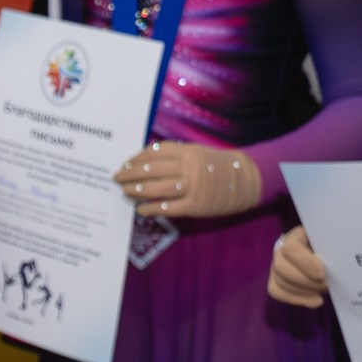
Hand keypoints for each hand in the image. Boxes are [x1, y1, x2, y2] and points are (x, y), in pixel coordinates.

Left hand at [114, 140, 259, 218]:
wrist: (245, 180)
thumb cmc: (215, 165)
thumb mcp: (195, 152)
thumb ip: (172, 155)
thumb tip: (142, 161)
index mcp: (186, 152)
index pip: (153, 153)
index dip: (136, 159)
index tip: (124, 164)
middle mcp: (188, 168)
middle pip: (151, 171)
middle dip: (130, 175)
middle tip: (116, 178)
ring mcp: (191, 187)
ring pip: (156, 189)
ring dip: (136, 191)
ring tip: (125, 192)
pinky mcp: (195, 205)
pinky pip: (167, 208)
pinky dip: (151, 208)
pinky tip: (141, 209)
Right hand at [268, 225, 327, 307]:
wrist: (329, 253)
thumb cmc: (334, 246)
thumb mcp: (334, 242)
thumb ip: (333, 248)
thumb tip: (339, 260)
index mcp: (296, 235)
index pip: (290, 249)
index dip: (305, 263)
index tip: (322, 274)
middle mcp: (280, 249)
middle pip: (280, 268)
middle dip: (306, 281)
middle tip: (326, 284)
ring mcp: (275, 265)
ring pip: (279, 282)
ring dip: (305, 291)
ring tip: (324, 290)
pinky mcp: (276, 280)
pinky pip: (277, 292)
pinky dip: (298, 299)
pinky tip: (317, 301)